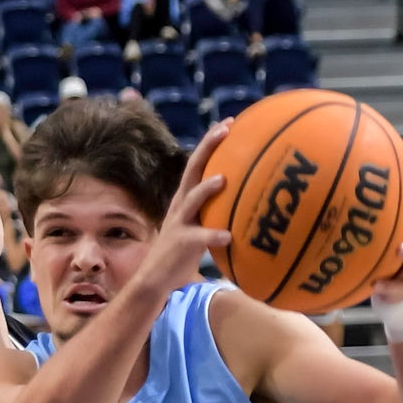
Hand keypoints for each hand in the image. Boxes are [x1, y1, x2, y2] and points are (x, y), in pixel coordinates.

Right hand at [135, 121, 231, 294]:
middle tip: (226, 130)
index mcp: (186, 197)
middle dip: (209, 147)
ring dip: (207, 188)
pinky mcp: (182, 244)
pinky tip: (230, 236)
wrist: (155, 279)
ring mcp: (180, 223)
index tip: (230, 123)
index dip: (211, 141)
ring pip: (193, 199)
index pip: (198, 162)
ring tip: (223, 179)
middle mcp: (181, 204)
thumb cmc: (183, 254)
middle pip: (193, 168)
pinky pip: (201, 239)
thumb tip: (247, 208)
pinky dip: (215, 236)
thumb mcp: (199, 227)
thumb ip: (217, 215)